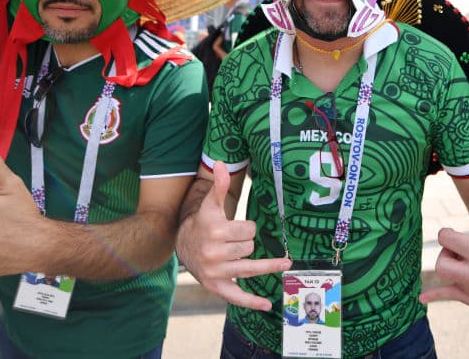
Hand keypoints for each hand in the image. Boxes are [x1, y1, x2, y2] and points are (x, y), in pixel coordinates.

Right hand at [177, 162, 290, 310]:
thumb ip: (218, 186)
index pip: (248, 229)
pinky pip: (236, 296)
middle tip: (236, 241)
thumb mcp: (210, 204)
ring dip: (266, 266)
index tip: (239, 227)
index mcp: (214, 230)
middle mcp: (213, 252)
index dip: (247, 227)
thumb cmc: (203, 222)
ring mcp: (215, 271)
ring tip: (285, 264)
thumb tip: (221, 164)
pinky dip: (251, 302)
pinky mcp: (216, 286)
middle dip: (247, 243)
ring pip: (249, 268)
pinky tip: (267, 304)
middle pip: (249, 248)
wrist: (183, 245)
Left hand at [419, 172, 468, 311]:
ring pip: (444, 277)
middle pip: (441, 262)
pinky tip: (421, 298)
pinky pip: (449, 297)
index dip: (449, 235)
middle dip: (448, 254)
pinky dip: (434, 296)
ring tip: (464, 264)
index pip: (445, 239)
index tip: (459, 236)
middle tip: (460, 252)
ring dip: (449, 269)